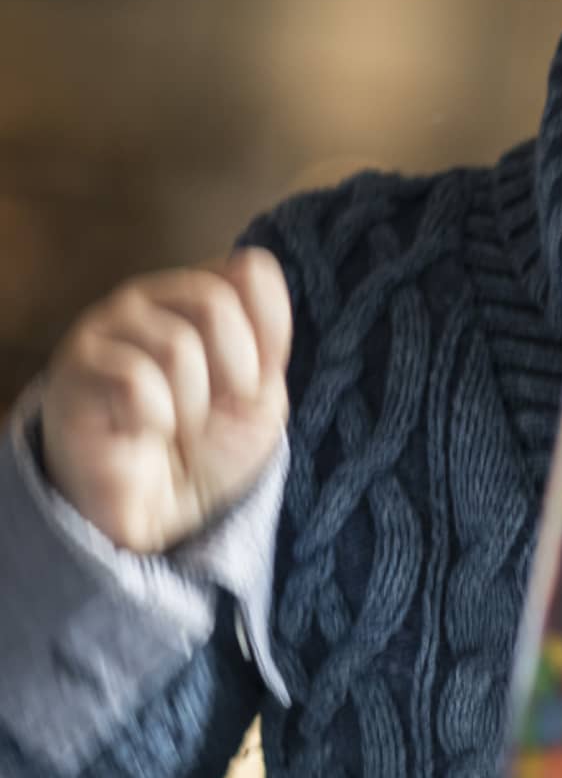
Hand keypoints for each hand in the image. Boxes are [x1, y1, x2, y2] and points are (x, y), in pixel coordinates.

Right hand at [39, 248, 291, 554]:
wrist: (159, 509)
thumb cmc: (207, 447)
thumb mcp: (261, 394)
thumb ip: (268, 336)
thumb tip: (251, 268)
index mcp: (199, 295)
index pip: (251, 272)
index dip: (268, 336)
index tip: (252, 383)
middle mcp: (151, 299)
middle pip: (215, 301)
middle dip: (233, 373)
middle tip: (213, 411)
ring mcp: (108, 327)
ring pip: (176, 346)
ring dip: (192, 407)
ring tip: (174, 426)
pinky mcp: (77, 368)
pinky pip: (134, 380)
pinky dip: (155, 419)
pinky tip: (140, 431)